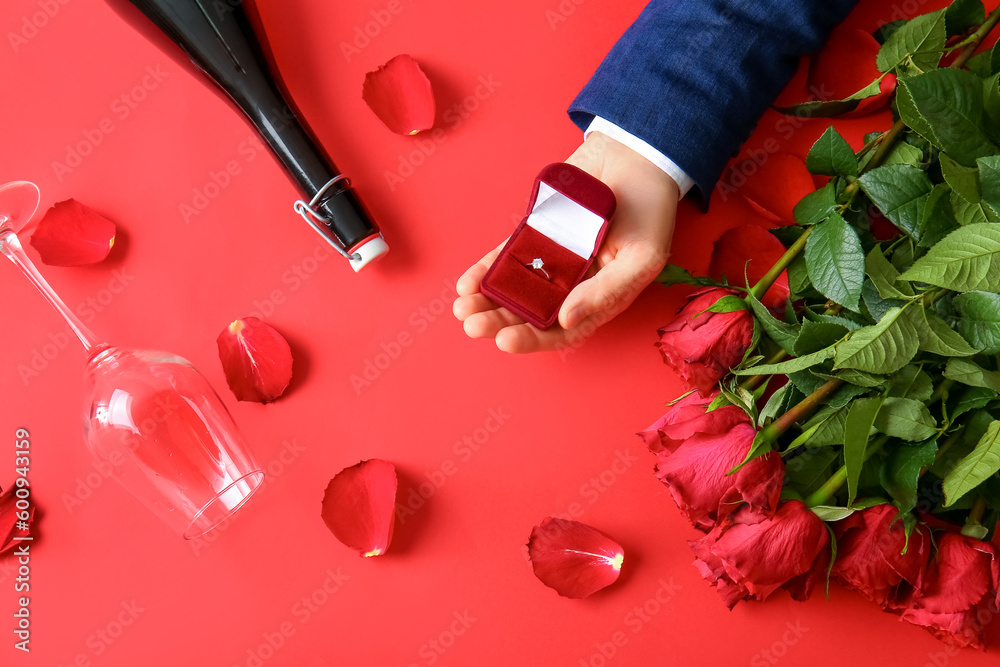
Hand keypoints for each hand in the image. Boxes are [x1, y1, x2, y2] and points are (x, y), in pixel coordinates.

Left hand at [452, 130, 679, 352]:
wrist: (636, 155)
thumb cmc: (649, 210)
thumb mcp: (641, 257)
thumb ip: (606, 291)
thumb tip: (566, 320)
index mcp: (600, 297)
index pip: (562, 329)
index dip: (534, 339)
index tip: (505, 342)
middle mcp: (572, 283)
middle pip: (531, 311)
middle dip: (500, 321)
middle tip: (472, 325)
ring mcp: (552, 257)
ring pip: (514, 287)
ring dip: (487, 300)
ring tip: (461, 308)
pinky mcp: (536, 233)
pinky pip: (507, 256)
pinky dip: (486, 270)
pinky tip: (466, 283)